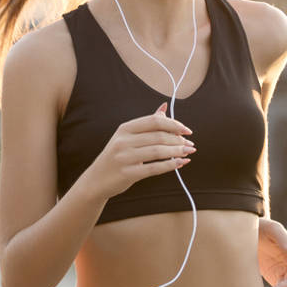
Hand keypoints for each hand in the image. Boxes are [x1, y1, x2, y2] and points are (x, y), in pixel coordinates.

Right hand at [79, 102, 194, 199]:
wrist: (97, 180)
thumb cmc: (117, 156)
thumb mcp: (127, 137)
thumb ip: (147, 123)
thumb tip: (164, 107)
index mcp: (125, 129)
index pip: (154, 121)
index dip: (173, 124)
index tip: (187, 130)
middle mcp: (123, 141)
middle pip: (158, 136)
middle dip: (178, 140)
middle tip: (190, 144)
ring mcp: (124, 157)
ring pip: (158, 151)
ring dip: (177, 151)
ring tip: (189, 152)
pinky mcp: (128, 173)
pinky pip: (154, 168)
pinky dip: (171, 165)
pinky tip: (181, 163)